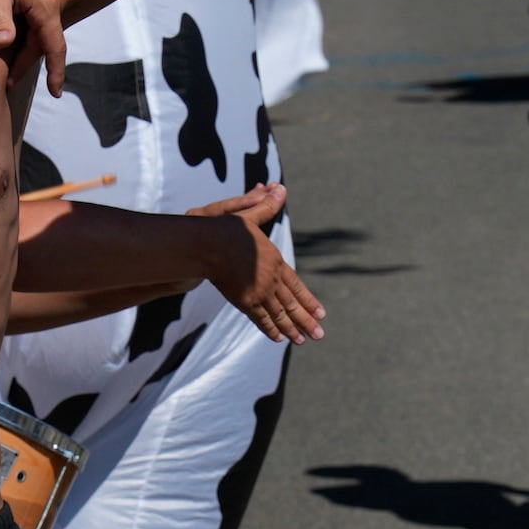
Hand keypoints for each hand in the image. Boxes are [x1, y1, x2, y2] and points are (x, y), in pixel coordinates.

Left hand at [0, 0, 73, 90]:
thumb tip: (2, 43)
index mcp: (46, 4)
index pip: (54, 47)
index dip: (56, 72)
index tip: (56, 92)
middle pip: (47, 37)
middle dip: (29, 59)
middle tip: (9, 79)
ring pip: (45, 24)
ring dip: (30, 42)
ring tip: (10, 57)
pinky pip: (44, 10)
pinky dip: (33, 25)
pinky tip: (17, 30)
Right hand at [193, 183, 325, 342]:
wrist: (207, 244)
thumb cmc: (225, 228)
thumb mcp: (248, 215)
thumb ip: (265, 206)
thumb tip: (280, 188)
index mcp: (275, 261)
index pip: (296, 285)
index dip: (309, 300)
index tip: (321, 312)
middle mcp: (271, 279)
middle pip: (292, 303)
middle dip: (306, 320)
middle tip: (319, 334)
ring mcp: (259, 291)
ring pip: (280, 314)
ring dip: (292, 328)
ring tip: (303, 340)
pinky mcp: (245, 301)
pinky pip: (261, 318)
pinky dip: (270, 329)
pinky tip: (279, 339)